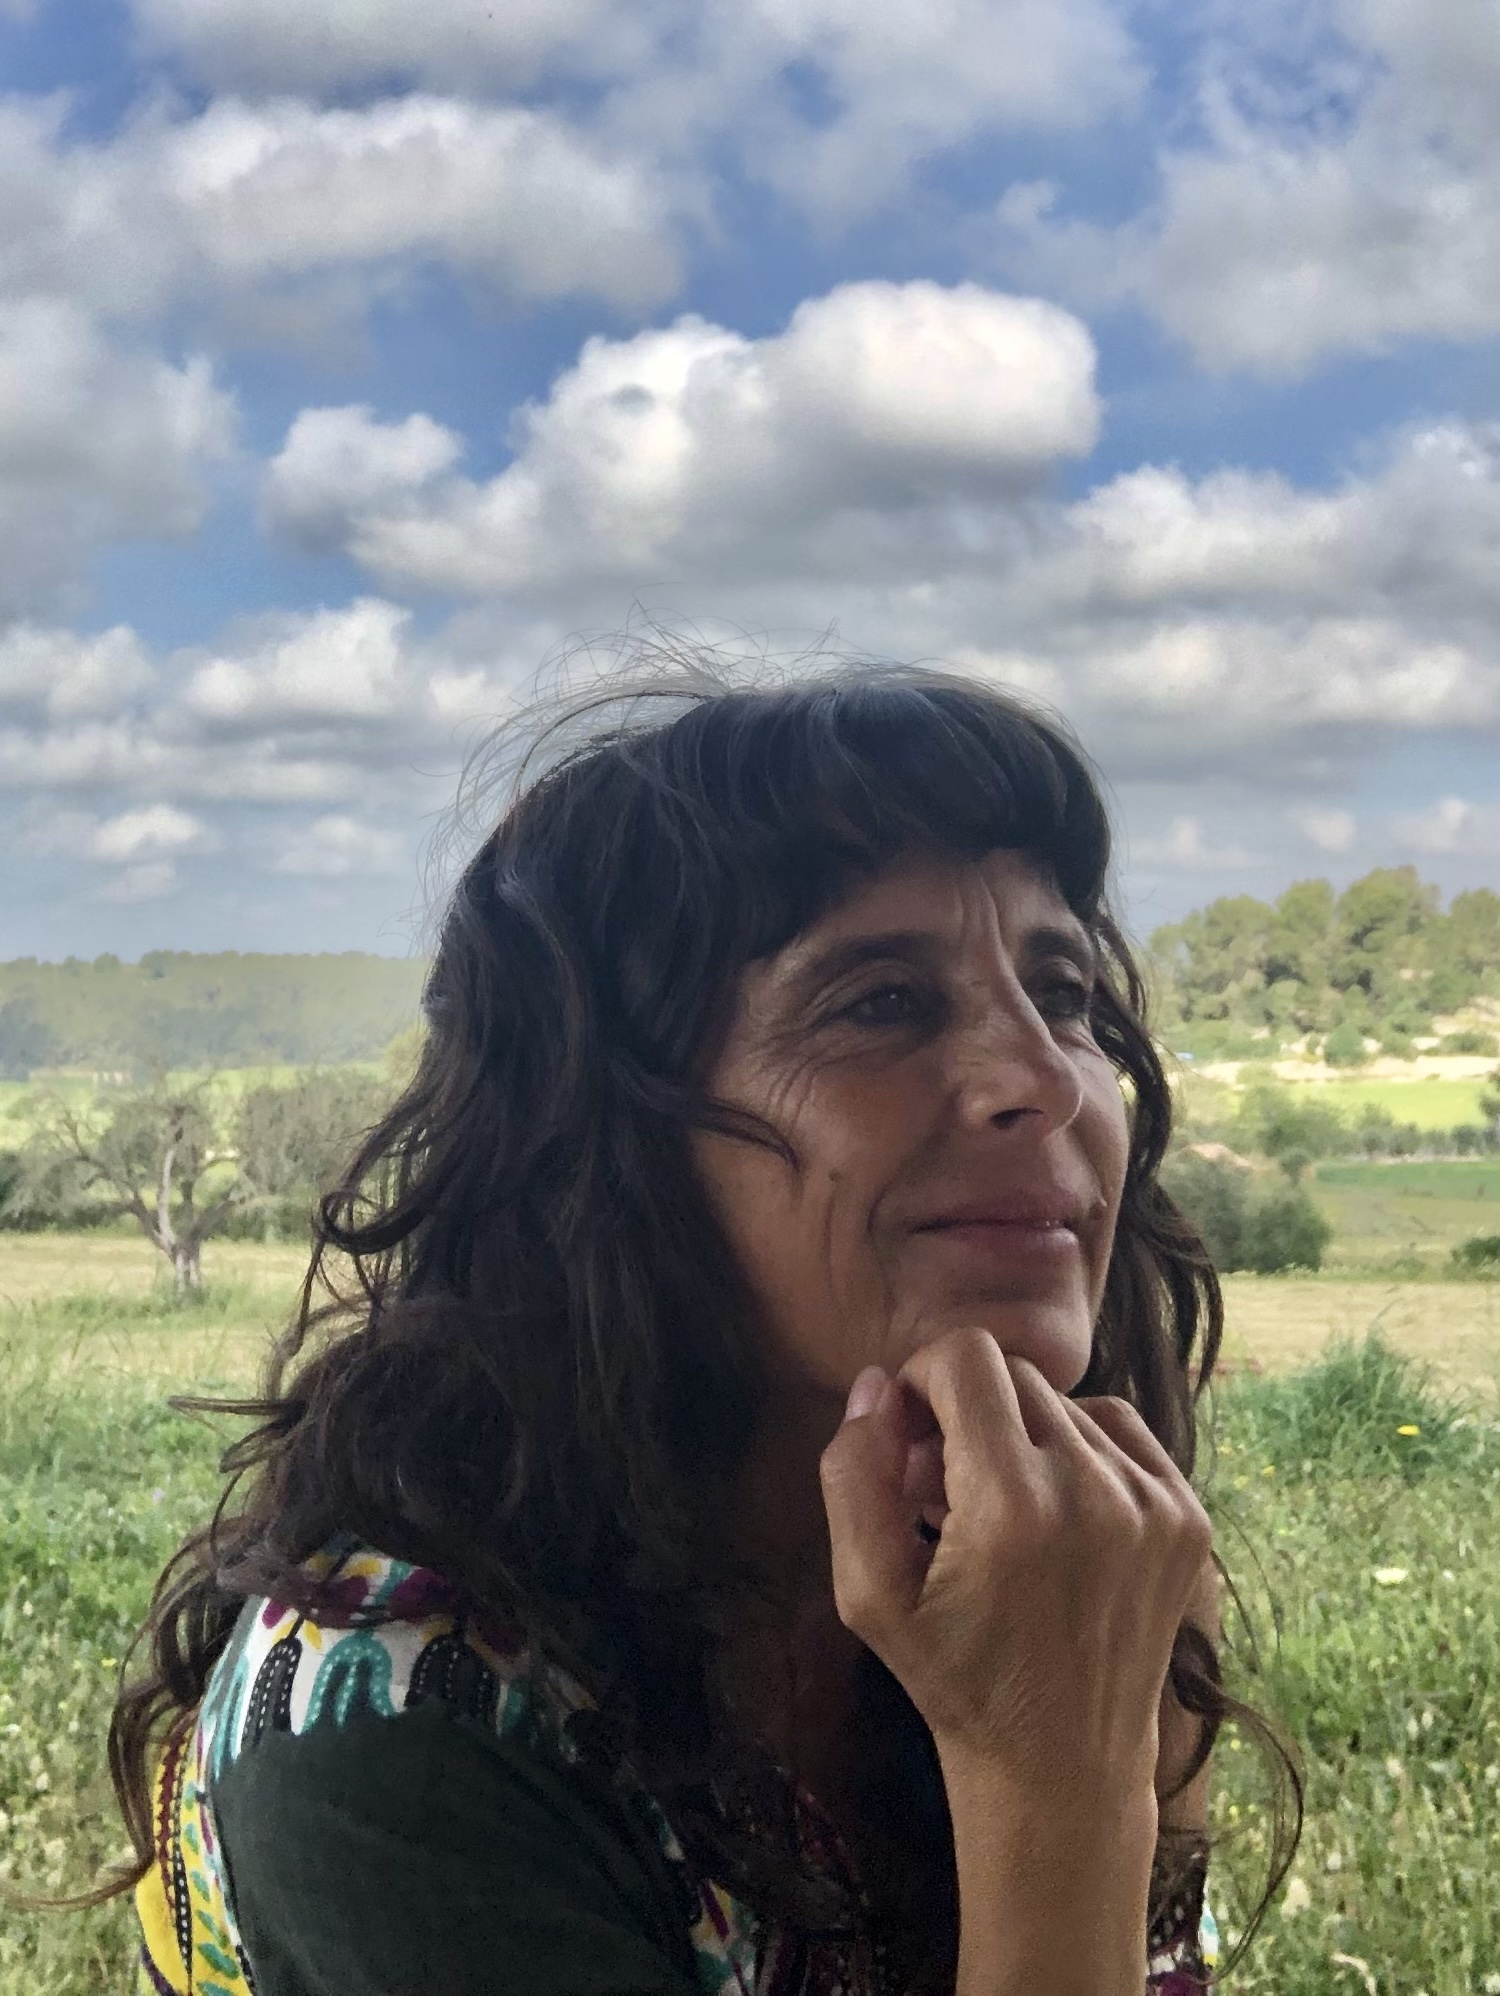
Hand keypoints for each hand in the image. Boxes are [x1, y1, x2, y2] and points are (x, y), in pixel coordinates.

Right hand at [818, 1328, 1212, 1811]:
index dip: (922, 1379)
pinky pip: (1120, 1429)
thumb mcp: (867, 1594)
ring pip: (1064, 1402)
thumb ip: (853, 1475)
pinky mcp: (1187, 1517)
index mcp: (1010, 1504)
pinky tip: (1056, 1507)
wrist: (1064, 1765)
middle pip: (1013, 1376)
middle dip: (966, 1410)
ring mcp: (1152, 1503)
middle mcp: (1092, 1489)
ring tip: (1000, 1507)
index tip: (910, 1434)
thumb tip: (874, 1385)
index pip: (967, 1357)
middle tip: (943, 1484)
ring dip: (1021, 1433)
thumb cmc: (955, 1678)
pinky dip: (1079, 1448)